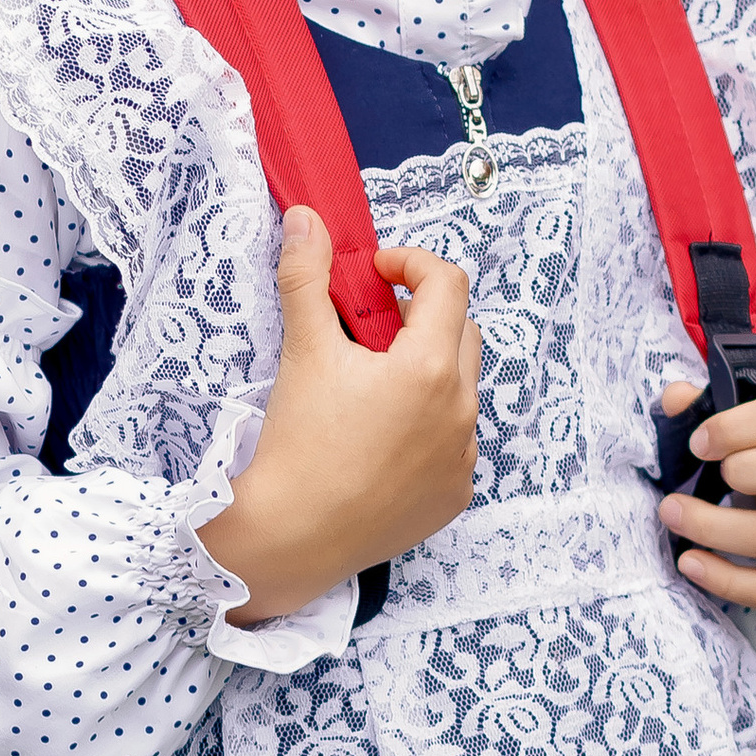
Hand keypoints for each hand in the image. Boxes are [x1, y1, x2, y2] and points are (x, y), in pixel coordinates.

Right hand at [199, 212, 480, 625]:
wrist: (291, 535)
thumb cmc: (299, 442)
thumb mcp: (304, 350)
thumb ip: (307, 277)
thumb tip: (306, 219)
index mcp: (430, 367)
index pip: (448, 284)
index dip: (411, 264)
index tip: (375, 273)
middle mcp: (461, 410)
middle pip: (463, 331)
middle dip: (424, 315)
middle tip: (373, 326)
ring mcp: (463, 456)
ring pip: (461, 388)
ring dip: (429, 371)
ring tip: (374, 385)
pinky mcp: (455, 493)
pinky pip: (455, 441)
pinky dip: (429, 426)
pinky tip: (383, 438)